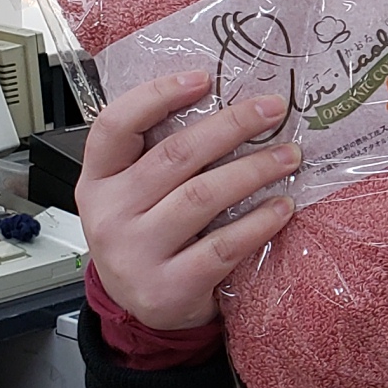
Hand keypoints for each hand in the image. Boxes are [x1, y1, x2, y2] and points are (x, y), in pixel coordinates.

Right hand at [77, 71, 301, 331]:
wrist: (142, 309)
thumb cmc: (147, 235)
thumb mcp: (134, 193)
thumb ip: (159, 153)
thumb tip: (227, 100)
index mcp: (98, 179)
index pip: (115, 126)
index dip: (157, 96)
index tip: (204, 78)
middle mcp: (110, 214)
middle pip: (175, 156)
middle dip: (231, 126)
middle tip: (273, 110)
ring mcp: (136, 254)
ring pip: (202, 196)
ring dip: (254, 170)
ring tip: (289, 155)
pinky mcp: (169, 287)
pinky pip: (222, 246)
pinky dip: (258, 222)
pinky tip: (283, 206)